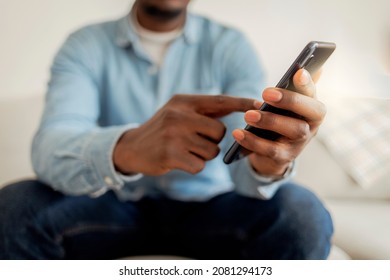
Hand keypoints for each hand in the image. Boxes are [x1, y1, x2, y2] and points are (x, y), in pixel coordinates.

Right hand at [114, 94, 257, 175]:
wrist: (132, 147)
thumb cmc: (162, 129)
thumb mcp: (178, 112)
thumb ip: (205, 110)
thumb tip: (238, 107)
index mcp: (183, 101)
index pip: (219, 100)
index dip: (241, 103)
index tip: (260, 105)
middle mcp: (179, 115)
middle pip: (220, 131)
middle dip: (213, 140)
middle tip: (195, 141)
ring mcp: (174, 134)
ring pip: (212, 150)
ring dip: (203, 154)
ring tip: (184, 149)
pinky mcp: (170, 154)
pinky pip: (199, 165)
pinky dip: (193, 166)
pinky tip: (178, 160)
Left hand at [232, 69, 325, 176]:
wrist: (273, 154)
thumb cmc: (282, 121)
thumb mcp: (288, 106)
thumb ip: (298, 88)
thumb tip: (313, 67)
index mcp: (312, 110)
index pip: (314, 94)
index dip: (308, 84)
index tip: (297, 72)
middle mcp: (311, 127)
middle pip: (309, 113)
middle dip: (289, 101)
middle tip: (266, 93)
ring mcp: (299, 144)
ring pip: (292, 131)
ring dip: (270, 121)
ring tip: (248, 115)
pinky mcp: (284, 158)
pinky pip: (270, 150)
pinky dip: (252, 141)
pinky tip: (238, 132)